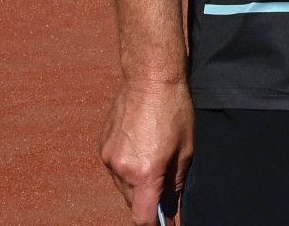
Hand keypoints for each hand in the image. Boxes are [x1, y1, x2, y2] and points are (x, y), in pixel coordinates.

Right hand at [100, 78, 193, 224]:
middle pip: (131, 201)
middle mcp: (122, 169)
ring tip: (153, 158)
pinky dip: (127, 166)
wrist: (150, 78)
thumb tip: (171, 203)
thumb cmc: (174, 109)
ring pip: (121, 185)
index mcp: (145, 172)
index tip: (161, 222)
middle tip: (163, 186)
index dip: (152, 224)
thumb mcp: (186, 148)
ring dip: (136, 182)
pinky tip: (140, 148)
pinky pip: (114, 168)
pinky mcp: (102, 147)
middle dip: (146, 200)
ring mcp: (109, 158)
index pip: (142, 216)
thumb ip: (176, 181)